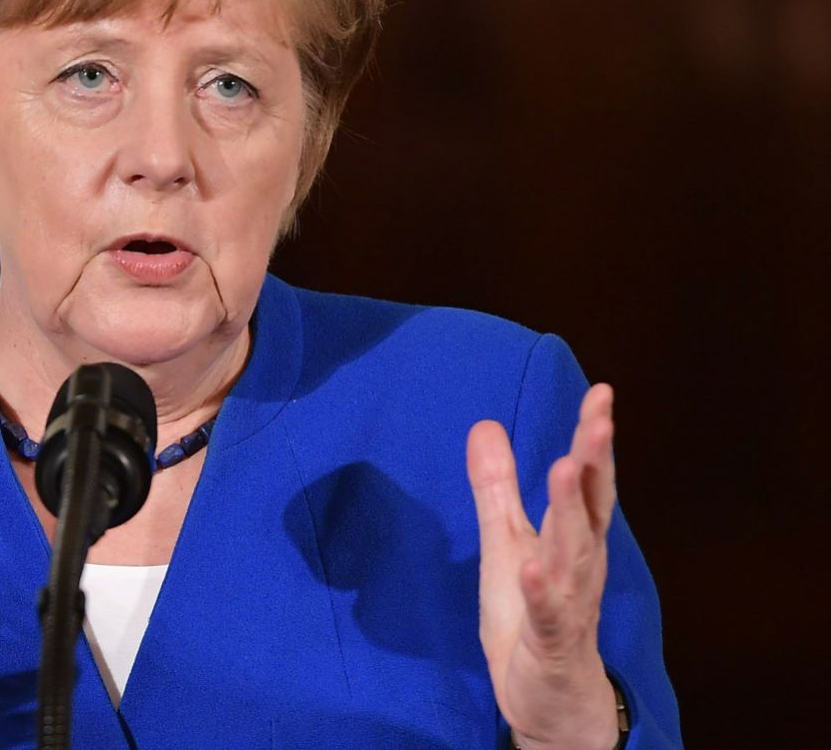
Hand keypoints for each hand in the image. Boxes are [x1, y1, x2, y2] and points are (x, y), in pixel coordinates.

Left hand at [466, 384, 620, 749]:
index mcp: (573, 537)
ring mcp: (567, 602)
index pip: (587, 480)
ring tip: (566, 466)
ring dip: (569, 511)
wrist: (549, 696)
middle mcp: (580, 564)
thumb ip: (497, 487)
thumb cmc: (533, 613)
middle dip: (595, 460)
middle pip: (588, 506)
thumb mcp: (507, 542)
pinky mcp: (549, 642)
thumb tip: (485, 425)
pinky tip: (533, 569)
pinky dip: (541, 592)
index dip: (594, 438)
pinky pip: (547, 615)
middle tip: (600, 414)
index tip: (602, 392)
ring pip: (573, 553)